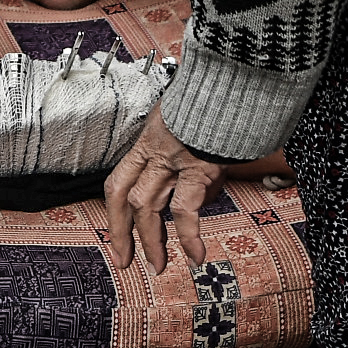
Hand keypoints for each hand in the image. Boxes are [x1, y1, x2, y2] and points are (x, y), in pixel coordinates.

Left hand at [93, 113, 226, 274]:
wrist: (234, 82)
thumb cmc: (215, 101)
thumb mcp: (187, 124)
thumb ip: (188, 159)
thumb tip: (201, 192)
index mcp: (148, 142)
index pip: (118, 182)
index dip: (113, 215)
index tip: (116, 238)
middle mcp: (155, 151)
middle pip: (127, 199)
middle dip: (123, 235)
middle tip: (126, 261)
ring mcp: (174, 159)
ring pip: (147, 207)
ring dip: (152, 242)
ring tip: (158, 266)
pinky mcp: (199, 166)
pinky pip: (186, 209)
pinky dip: (189, 236)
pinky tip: (196, 255)